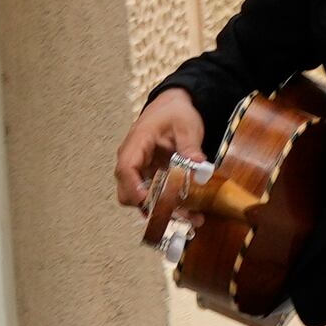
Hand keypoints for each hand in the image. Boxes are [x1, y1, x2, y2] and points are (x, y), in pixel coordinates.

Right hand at [117, 87, 208, 212]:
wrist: (173, 107)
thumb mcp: (186, 125)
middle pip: (127, 191)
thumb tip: (198, 164)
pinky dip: (168, 207)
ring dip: (162, 212)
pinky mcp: (150, 178)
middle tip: (175, 213)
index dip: (134, 187)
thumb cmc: (175, 113)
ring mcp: (140, 171)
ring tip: (190, 218)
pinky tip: (189, 213)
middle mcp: (133, 160)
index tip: (148, 201)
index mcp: (137, 142)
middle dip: (149, 206)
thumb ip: (190, 145)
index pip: (126, 168)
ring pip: (140, 200)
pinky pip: (153, 197)